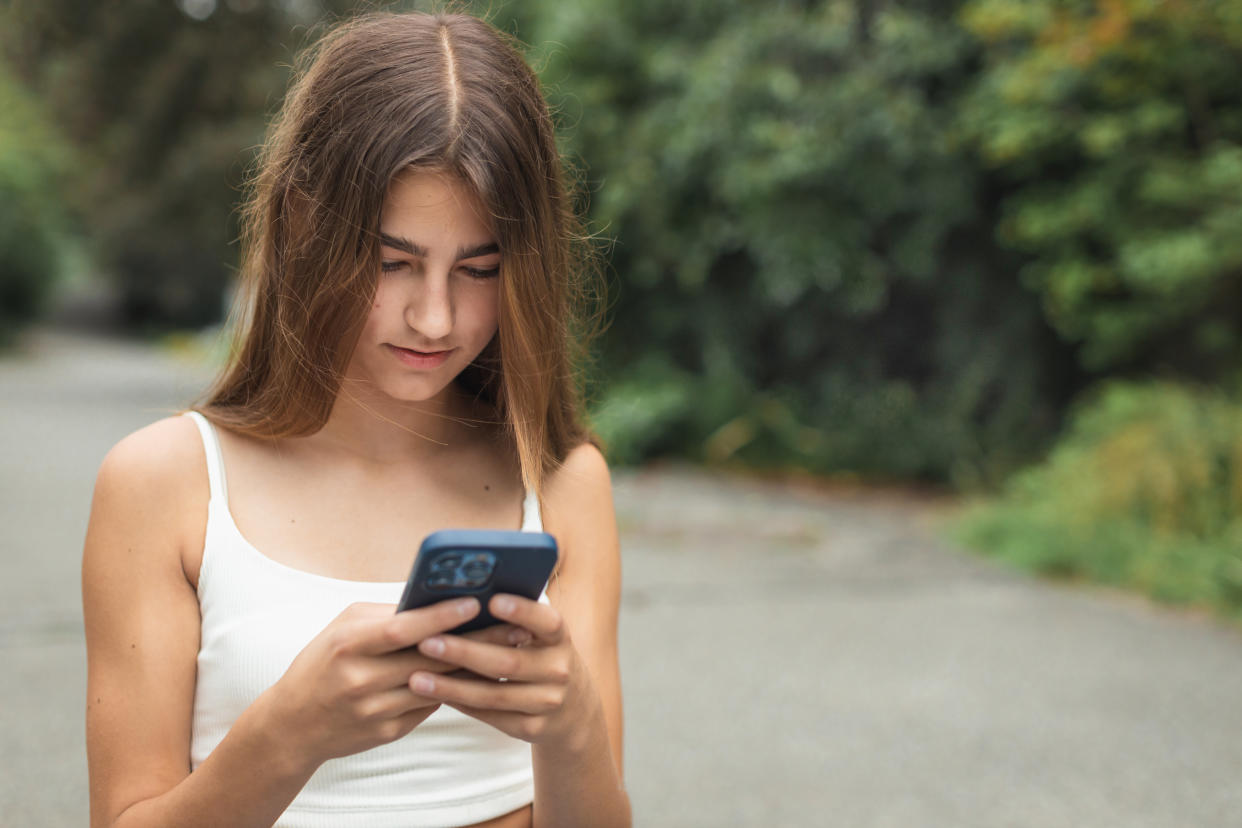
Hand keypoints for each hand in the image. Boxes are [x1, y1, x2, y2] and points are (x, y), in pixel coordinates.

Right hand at [257, 598, 525, 768]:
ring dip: (474, 667)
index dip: (440, 616)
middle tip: (514, 626)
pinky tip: (480, 675)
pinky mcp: (388, 732)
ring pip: (437, 686)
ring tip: (509, 648)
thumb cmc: (322, 663)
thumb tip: (436, 601)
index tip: (475, 602)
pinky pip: (430, 706)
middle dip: (476, 642)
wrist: (293, 725)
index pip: (402, 629)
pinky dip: (453, 689)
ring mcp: (375, 711)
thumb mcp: (343, 629)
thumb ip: (386, 615)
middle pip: (430, 659)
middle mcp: (361, 680)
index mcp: (349, 645)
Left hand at [407, 594, 596, 746]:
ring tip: (416, 677)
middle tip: (426, 642)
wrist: (573, 709)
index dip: (522, 611)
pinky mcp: (533, 727)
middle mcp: (559, 669)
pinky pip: (491, 715)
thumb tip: (459, 602)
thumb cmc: (541, 657)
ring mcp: (548, 702)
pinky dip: (461, 704)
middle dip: (464, 652)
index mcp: (560, 638)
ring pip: (493, 694)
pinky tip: (436, 694)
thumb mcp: (541, 637)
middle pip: (507, 662)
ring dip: (451, 686)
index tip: (491, 600)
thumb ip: (513, 622)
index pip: (546, 621)